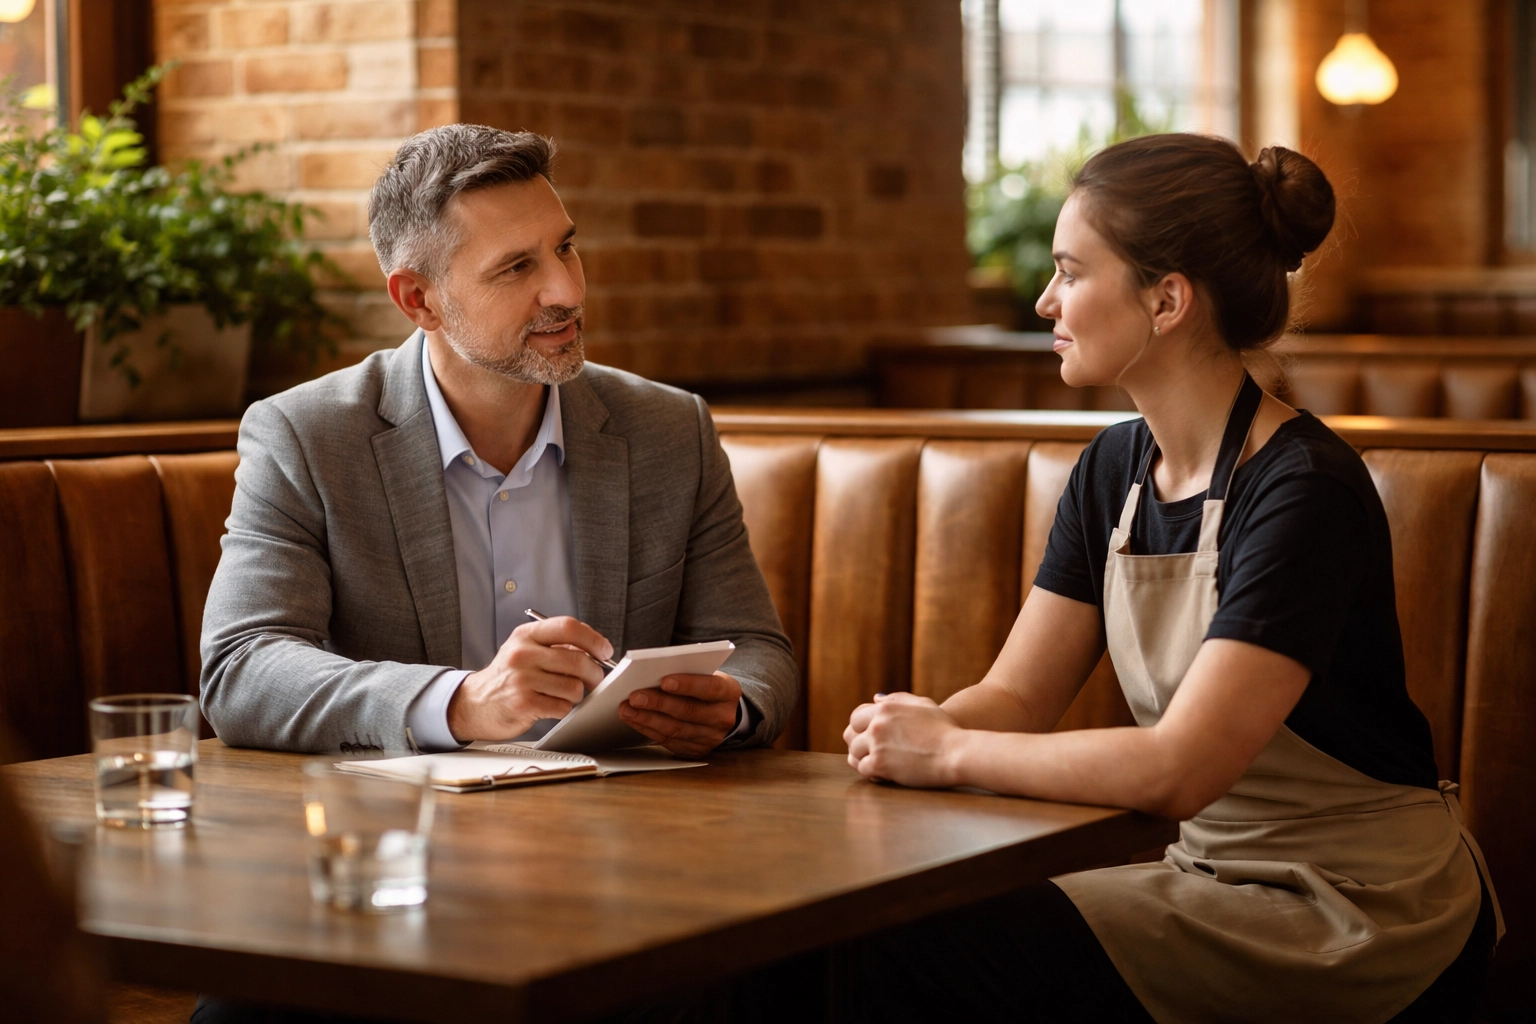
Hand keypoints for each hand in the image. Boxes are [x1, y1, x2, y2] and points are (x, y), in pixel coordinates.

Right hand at [447, 616, 611, 741]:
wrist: (476, 703)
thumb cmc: (508, 676)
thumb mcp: (526, 649)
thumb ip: (558, 645)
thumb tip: (596, 649)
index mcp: (526, 635)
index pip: (568, 627)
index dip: (593, 639)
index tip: (604, 651)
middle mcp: (522, 654)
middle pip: (577, 660)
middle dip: (594, 673)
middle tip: (594, 679)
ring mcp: (522, 679)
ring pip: (574, 687)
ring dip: (576, 694)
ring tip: (563, 693)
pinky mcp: (524, 704)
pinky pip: (563, 707)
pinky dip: (563, 708)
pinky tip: (550, 704)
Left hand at [619, 672, 742, 756]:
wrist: (724, 712)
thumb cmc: (708, 687)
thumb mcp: (708, 674)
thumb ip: (689, 672)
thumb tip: (654, 671)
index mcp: (729, 692)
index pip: (710, 688)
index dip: (688, 685)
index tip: (665, 680)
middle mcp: (722, 717)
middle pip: (688, 711)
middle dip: (659, 703)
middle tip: (635, 696)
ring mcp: (710, 737)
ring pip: (675, 729)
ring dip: (647, 719)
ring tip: (627, 709)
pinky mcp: (695, 750)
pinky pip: (668, 741)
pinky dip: (648, 730)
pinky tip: (635, 720)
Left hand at [844, 693, 963, 787]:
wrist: (955, 753)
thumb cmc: (945, 730)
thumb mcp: (923, 705)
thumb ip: (898, 700)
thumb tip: (875, 698)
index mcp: (885, 708)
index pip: (856, 717)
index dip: (860, 729)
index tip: (868, 738)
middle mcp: (877, 724)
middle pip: (850, 735)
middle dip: (858, 744)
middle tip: (870, 753)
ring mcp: (876, 744)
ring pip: (854, 754)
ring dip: (864, 760)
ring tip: (878, 764)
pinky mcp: (879, 764)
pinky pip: (863, 769)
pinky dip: (872, 773)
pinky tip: (884, 774)